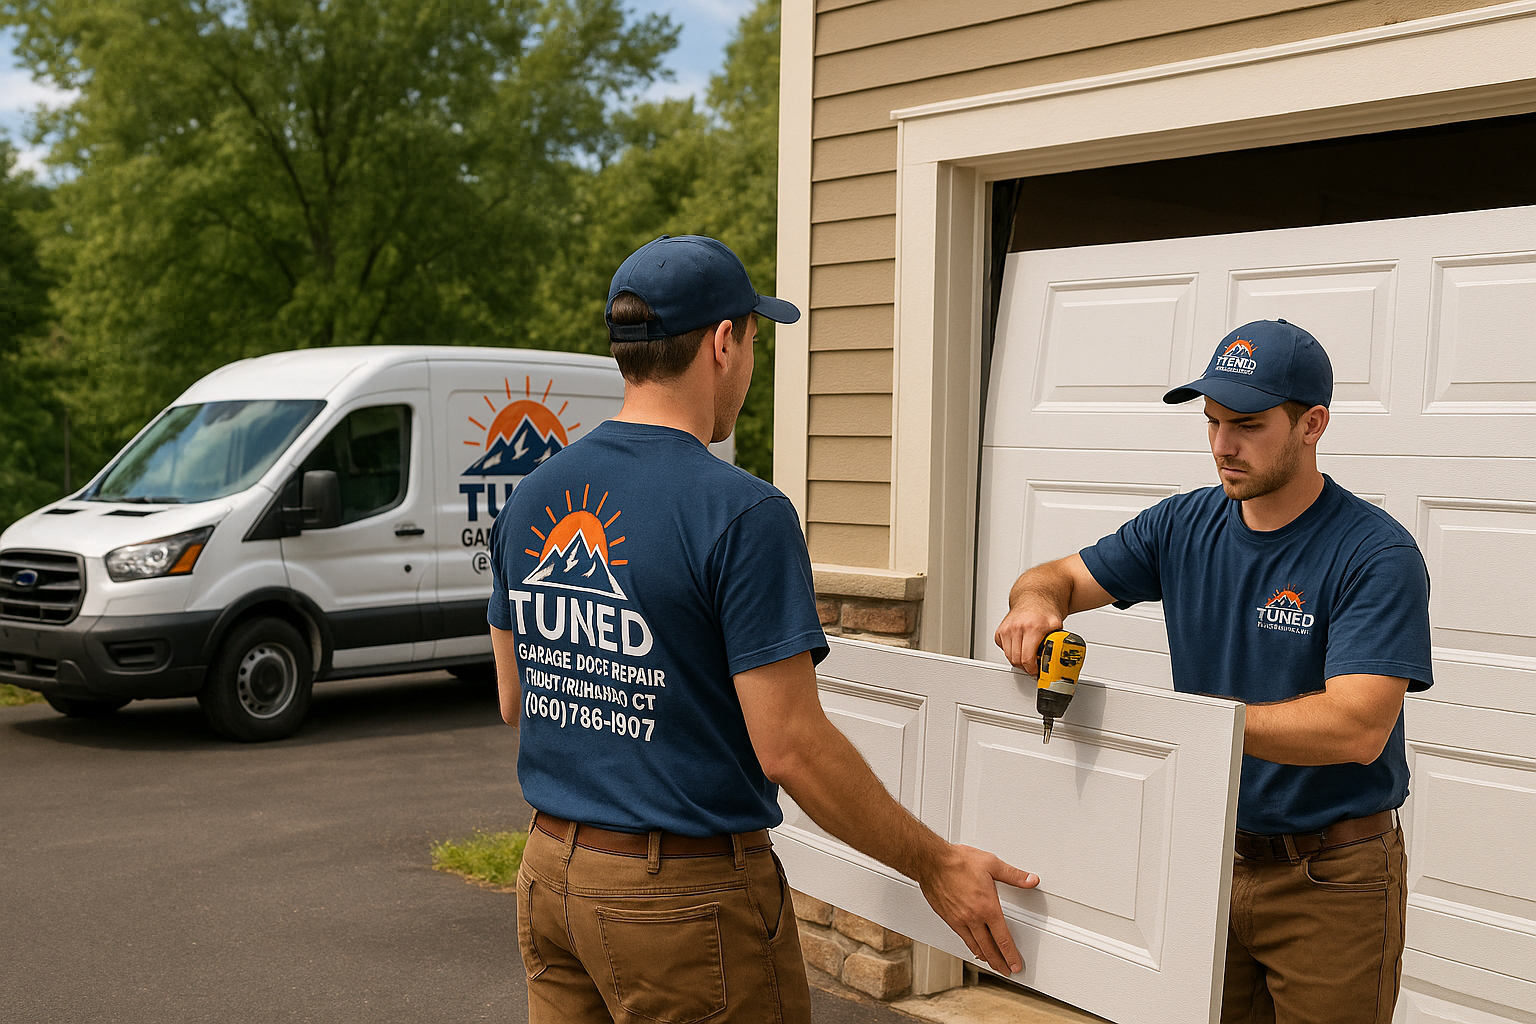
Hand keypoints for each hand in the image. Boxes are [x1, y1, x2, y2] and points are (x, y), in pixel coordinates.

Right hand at [917, 843, 1038, 974]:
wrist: (931, 862)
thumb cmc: (958, 861)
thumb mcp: (991, 864)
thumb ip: (1013, 875)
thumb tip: (1030, 880)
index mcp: (987, 907)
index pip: (1003, 938)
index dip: (1011, 955)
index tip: (1016, 964)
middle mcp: (973, 917)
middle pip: (989, 948)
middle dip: (1000, 962)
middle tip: (1006, 970)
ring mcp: (959, 919)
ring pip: (975, 946)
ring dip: (986, 958)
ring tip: (993, 964)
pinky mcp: (948, 918)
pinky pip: (962, 938)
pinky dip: (971, 946)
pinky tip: (973, 948)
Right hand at [994, 603, 1060, 675]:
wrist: (1033, 597)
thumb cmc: (1044, 610)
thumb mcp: (1057, 625)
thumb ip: (1059, 640)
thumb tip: (1063, 655)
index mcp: (1032, 628)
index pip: (1027, 658)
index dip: (1032, 669)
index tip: (1037, 670)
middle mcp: (1017, 628)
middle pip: (1016, 660)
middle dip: (1025, 667)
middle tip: (1033, 666)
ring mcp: (1007, 629)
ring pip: (1009, 656)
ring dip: (1018, 660)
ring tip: (1027, 657)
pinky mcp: (1000, 631)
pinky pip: (1003, 649)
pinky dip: (1010, 651)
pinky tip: (1020, 647)